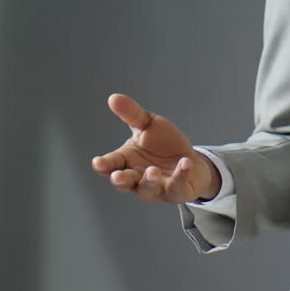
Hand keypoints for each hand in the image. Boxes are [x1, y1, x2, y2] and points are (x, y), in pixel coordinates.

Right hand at [91, 93, 221, 202]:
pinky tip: (184, 162)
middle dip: (120, 180)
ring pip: (148, 189)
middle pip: (124, 182)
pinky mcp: (175, 192)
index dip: (104, 165)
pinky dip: (180, 175)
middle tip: (117, 176)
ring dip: (149, 180)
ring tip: (152, 171)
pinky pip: (176, 186)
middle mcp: (137, 178)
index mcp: (126, 161)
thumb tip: (113, 98)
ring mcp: (155, 188)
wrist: (190, 159)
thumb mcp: (148, 124)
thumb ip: (131, 114)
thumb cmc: (164, 144)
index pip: (111, 164)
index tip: (98, 163)